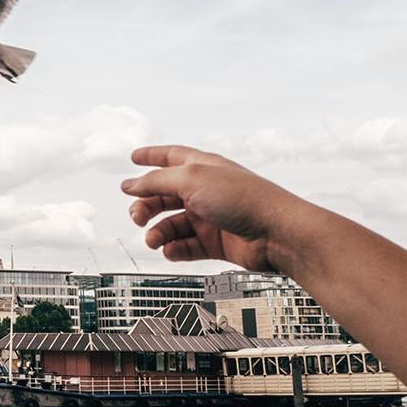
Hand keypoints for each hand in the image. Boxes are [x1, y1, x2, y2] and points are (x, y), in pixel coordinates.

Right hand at [120, 144, 308, 273]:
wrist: (276, 233)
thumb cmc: (242, 198)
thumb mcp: (191, 180)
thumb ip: (156, 181)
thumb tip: (130, 184)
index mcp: (202, 167)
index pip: (171, 157)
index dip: (151, 156)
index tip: (133, 158)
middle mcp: (205, 191)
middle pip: (164, 195)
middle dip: (146, 205)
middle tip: (137, 216)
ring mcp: (210, 217)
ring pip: (172, 224)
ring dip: (158, 232)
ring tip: (153, 240)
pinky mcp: (216, 242)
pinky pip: (186, 246)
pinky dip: (174, 249)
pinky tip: (171, 250)